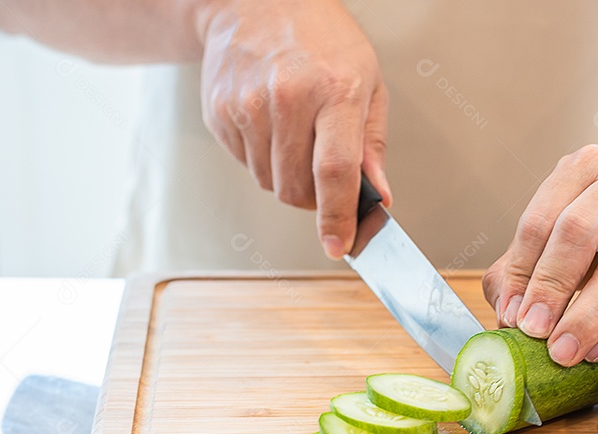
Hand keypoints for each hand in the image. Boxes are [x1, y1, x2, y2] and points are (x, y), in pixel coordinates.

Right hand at [197, 0, 389, 258]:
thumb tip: (378, 195)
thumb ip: (372, 144)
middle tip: (322, 173)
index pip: (334, 171)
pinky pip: (244, 163)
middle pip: (296, 188)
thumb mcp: (367, 80)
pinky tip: (269, 121)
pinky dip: (261, 157)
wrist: (258, 0)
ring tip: (294, 132)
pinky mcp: (220, 112)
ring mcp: (247, 105)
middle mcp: (287, 97)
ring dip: (285, 175)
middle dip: (312, 198)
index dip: (337, 217)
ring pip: (268, 182)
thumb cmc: (322, 39)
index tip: (339, 245)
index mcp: (334, 90)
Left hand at [483, 145, 597, 366]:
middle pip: (579, 234)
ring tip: (563, 352)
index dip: (520, 272)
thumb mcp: (564, 231)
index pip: (541, 221)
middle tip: (533, 331)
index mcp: (585, 167)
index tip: (511, 315)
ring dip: (586, 318)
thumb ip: (524, 264)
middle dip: (551, 288)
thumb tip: (507, 312)